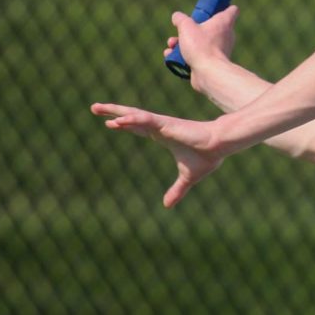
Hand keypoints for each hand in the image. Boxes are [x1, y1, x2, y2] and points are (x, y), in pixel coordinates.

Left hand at [90, 102, 225, 207]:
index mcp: (163, 135)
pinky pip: (144, 120)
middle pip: (130, 117)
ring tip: (96, 108)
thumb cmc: (207, 157)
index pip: (138, 128)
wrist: (219, 145)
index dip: (125, 125)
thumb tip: (167, 206)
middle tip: (94, 108)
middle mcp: (159, 127)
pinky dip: (130, 119)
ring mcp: (160, 124)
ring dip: (114, 111)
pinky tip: (117, 120)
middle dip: (112, 113)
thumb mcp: (188, 178)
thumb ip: (177, 190)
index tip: (111, 123)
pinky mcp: (165, 123)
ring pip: (132, 115)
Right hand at [163, 5, 238, 72]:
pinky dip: (184, 55)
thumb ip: (180, 19)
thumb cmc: (201, 46)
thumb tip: (176, 17)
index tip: (214, 7)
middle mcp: (225, 36)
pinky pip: (198, 55)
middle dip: (191, 29)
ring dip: (183, 43)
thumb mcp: (186, 27)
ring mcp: (220, 50)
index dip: (224, 6)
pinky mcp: (212, 63)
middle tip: (181, 31)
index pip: (232, 10)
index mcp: (224, 22)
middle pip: (209, 27)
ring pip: (200, 42)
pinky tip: (170, 55)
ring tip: (171, 44)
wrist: (208, 73)